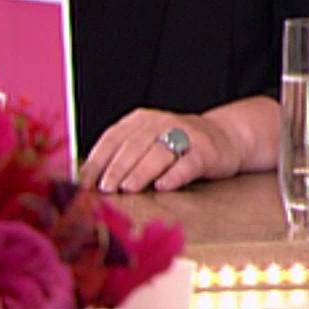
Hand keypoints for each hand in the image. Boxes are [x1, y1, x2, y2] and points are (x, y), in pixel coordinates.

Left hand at [80, 108, 239, 193]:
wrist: (223, 137)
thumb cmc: (176, 144)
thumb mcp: (147, 141)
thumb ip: (121, 155)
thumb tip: (87, 181)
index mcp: (141, 119)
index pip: (113, 137)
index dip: (97, 159)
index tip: (84, 181)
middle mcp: (161, 122)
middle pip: (134, 145)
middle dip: (117, 167)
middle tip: (104, 188)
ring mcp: (185, 135)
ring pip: (159, 153)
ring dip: (141, 171)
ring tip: (127, 188)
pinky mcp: (205, 151)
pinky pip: (188, 163)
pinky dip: (174, 175)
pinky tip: (163, 186)